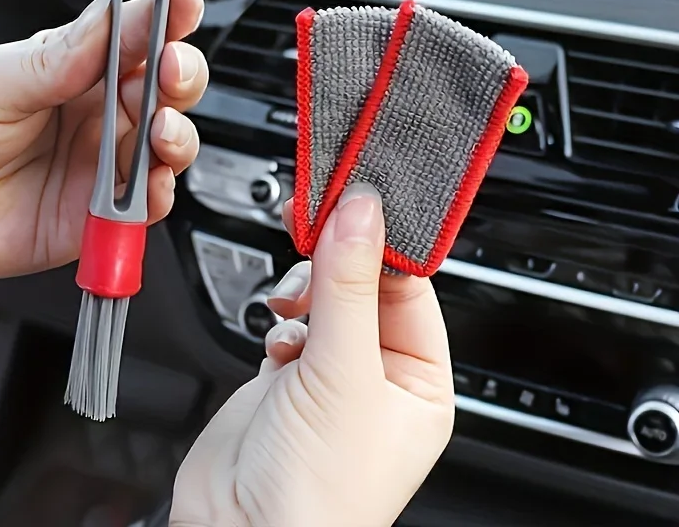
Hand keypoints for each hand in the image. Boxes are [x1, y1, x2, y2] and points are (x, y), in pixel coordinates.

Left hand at [0, 0, 206, 277]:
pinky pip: (140, 210)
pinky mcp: (91, 217)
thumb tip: (119, 17)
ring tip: (160, 131)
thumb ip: (61, 58)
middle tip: (172, 70)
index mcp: (73, 69)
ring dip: (177, 137)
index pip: (135, 38)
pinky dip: (154, 198)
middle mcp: (93, 115)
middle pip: (164, 92)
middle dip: (181, 77)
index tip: (183, 4)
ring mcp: (95, 166)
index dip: (166, 20)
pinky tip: (147, 185)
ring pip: (164, 149)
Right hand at [171, 183, 454, 526]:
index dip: (384, 243)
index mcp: (418, 381)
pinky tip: (278, 341)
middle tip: (314, 223)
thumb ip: (349, 286)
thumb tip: (361, 213)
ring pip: (324, 296)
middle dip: (338, 260)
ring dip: (306, 289)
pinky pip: (290, 318)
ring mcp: (329, 371)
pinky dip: (281, 318)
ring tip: (293, 302)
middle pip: (364, 284)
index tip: (357, 202)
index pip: (411, 287)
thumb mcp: (343, 374)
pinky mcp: (285, 372)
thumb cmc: (315, 495)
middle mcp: (377, 374)